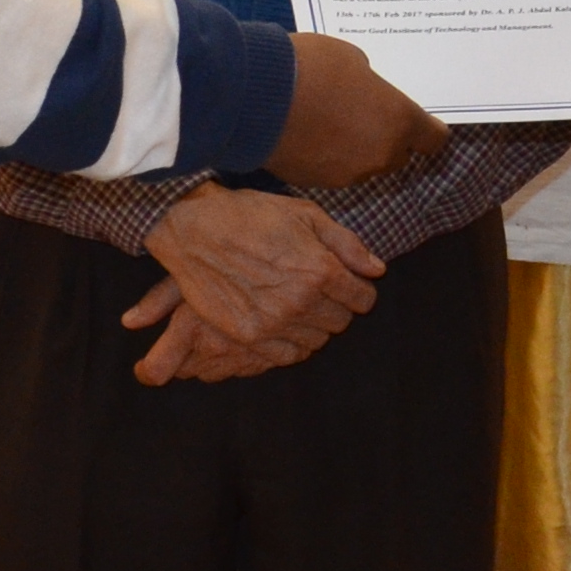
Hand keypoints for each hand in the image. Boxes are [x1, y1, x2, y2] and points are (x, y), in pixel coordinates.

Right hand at [120, 187, 382, 383]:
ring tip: (298, 305)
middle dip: (337, 306)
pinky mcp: (250, 336)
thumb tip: (376, 270)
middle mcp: (301, 301)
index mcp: (320, 270)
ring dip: (314, 325)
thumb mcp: (306, 215)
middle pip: (341, 322)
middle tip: (318, 291)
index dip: (358, 290)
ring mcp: (274, 322)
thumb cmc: (252, 215)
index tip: (346, 283)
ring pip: (317, 340)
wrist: (194, 228)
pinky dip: (293, 343)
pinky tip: (284, 324)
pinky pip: (289, 355)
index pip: (363, 299)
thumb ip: (347, 245)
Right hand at [269, 34, 450, 185]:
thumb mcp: (353, 59)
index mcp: (399, 121)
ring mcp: (347, 174)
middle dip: (387, 138)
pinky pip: (332, 170)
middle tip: (364, 115)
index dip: (428, 130)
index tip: (422, 123)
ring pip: (363, 165)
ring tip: (329, 122)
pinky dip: (326, 157)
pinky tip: (308, 135)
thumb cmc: (311, 67)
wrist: (255, 96)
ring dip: (355, 149)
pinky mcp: (316, 183)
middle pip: (397, 154)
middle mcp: (380, 155)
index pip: (434, 140)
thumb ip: (371, 85)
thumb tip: (367, 94)